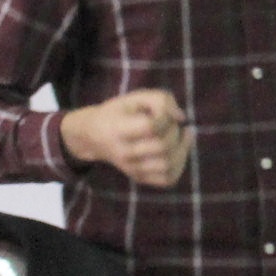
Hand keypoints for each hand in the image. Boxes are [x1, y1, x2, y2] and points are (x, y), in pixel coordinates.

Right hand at [63, 89, 190, 186]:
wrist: (94, 136)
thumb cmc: (119, 112)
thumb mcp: (135, 97)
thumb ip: (161, 99)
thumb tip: (181, 118)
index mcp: (118, 129)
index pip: (151, 126)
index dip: (165, 116)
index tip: (163, 111)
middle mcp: (123, 153)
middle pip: (163, 146)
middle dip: (175, 131)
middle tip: (172, 123)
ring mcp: (131, 168)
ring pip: (168, 165)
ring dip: (182, 148)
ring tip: (180, 136)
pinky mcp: (138, 177)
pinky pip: (168, 179)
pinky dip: (180, 165)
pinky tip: (179, 151)